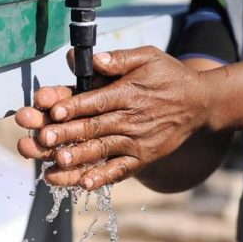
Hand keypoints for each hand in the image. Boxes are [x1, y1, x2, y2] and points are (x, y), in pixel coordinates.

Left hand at [14, 47, 211, 189]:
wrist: (199, 103)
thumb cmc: (168, 76)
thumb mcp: (147, 57)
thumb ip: (118, 58)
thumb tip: (93, 58)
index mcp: (127, 93)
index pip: (97, 100)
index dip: (74, 105)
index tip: (53, 110)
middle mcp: (130, 119)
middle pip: (93, 127)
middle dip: (66, 133)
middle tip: (43, 139)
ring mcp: (135, 142)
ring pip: (102, 150)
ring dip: (78, 157)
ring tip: (57, 162)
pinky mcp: (141, 158)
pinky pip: (120, 170)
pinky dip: (103, 177)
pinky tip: (84, 183)